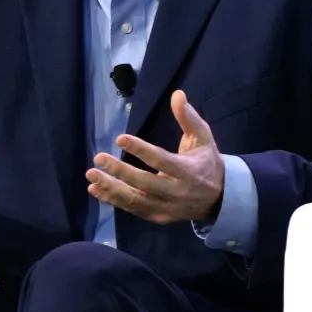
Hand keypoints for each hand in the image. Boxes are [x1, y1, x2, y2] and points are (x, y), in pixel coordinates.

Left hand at [86, 90, 223, 224]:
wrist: (220, 199)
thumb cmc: (206, 162)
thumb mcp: (203, 138)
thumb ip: (189, 117)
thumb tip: (177, 94)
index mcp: (189, 171)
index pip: (161, 160)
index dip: (140, 150)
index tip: (120, 138)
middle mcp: (177, 193)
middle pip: (144, 183)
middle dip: (120, 172)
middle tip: (99, 158)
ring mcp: (167, 208)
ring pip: (135, 200)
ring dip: (111, 188)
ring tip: (91, 176)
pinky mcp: (158, 217)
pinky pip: (133, 209)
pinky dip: (113, 200)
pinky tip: (96, 190)